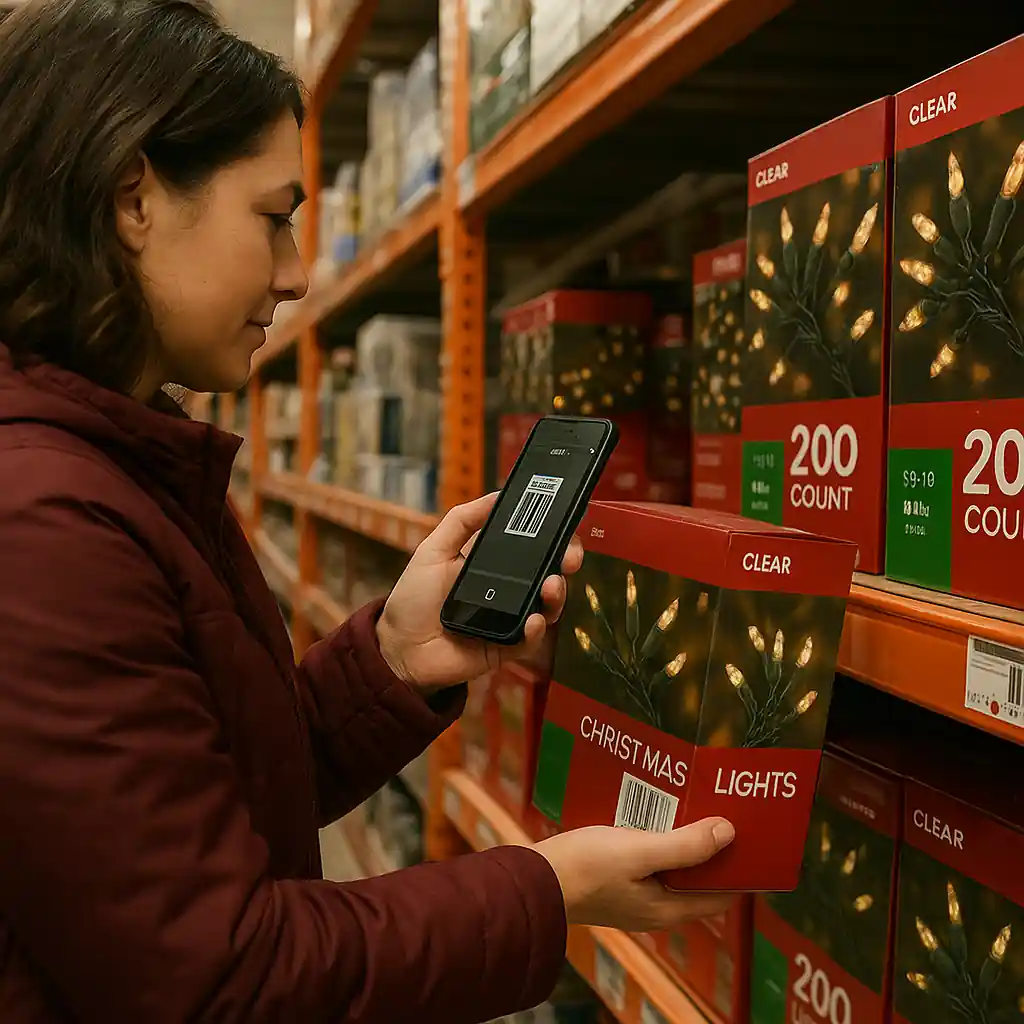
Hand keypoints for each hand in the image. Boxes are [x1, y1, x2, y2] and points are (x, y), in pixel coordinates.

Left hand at [376, 493, 583, 695]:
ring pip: (547, 606)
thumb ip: (462, 520)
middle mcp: (508, 590)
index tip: (565, 524)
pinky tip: (532, 620)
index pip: (533, 546)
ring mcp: (510, 620)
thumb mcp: (434, 550)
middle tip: (570, 557)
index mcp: (494, 564)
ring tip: (551, 586)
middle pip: (549, 573)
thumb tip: (497, 494)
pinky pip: (530, 639)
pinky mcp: (506, 648)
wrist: (398, 647)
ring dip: (556, 595)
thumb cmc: (414, 598)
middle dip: (566, 562)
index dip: (553, 536)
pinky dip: (535, 630)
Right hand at [534, 819, 736, 931]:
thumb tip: (728, 833)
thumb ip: (684, 846)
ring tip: (691, 804)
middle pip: (697, 878)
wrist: (533, 880)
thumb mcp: (639, 851)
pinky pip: (648, 859)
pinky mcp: (615, 880)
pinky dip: (657, 838)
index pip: (722, 894)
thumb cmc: (586, 868)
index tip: (751, 836)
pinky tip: (653, 813)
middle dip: (710, 847)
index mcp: (668, 909)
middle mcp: (655, 907)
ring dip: (682, 839)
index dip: (739, 867)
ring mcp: (634, 895)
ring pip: (672, 866)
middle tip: (720, 808)